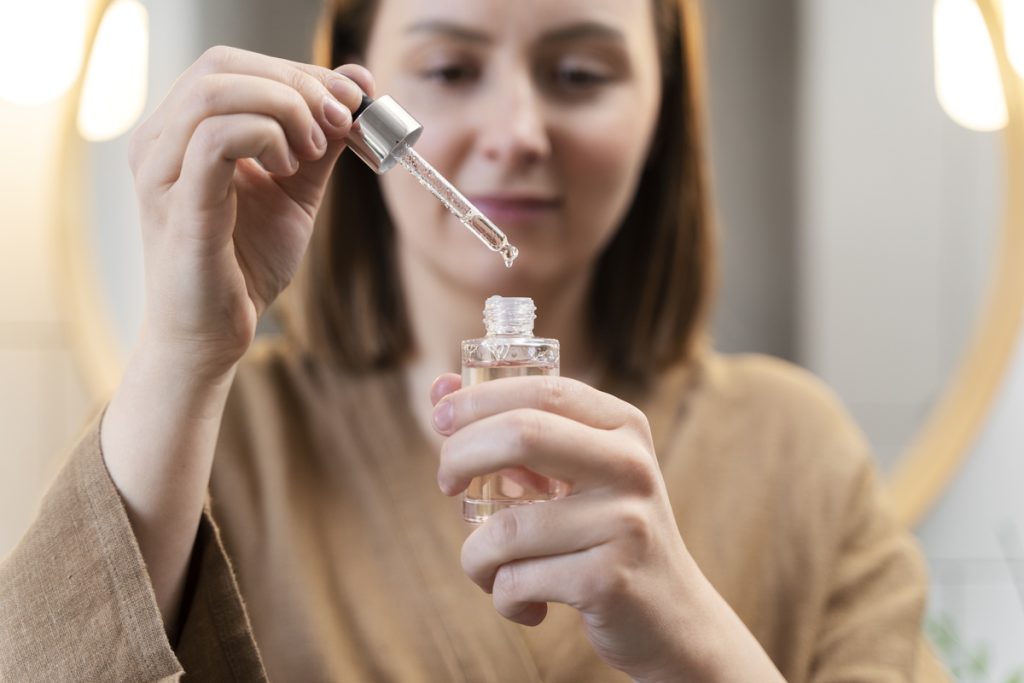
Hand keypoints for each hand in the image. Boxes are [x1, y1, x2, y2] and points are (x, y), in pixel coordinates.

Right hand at [127, 46, 372, 377]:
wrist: (214, 335)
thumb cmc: (245, 265)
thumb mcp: (295, 192)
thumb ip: (320, 143)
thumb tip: (356, 90)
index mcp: (182, 132)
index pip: (235, 65)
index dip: (301, 70)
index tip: (356, 96)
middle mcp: (161, 141)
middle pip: (223, 64)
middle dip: (297, 82)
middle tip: (343, 118)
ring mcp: (162, 170)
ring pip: (216, 90)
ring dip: (284, 106)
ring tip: (314, 148)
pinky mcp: (180, 205)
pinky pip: (215, 139)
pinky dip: (266, 136)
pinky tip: (289, 165)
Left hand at [430, 373, 710, 680]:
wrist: (673, 617)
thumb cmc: (603, 534)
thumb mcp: (573, 472)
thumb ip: (512, 428)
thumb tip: (440, 386)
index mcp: (622, 426)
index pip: (542, 390)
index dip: (478, 399)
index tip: (439, 422)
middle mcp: (630, 465)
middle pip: (522, 434)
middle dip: (460, 455)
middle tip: (446, 482)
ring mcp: (624, 522)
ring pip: (505, 530)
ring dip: (476, 556)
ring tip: (490, 570)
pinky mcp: (609, 580)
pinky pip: (517, 582)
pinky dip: (503, 598)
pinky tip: (528, 605)